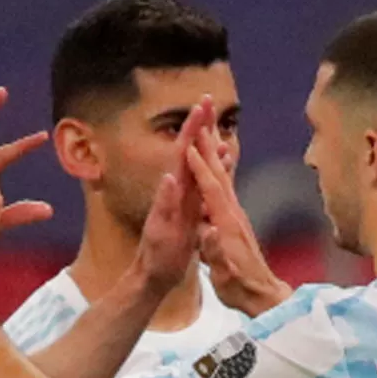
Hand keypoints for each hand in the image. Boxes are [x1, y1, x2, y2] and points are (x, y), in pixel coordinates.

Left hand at [131, 96, 216, 295]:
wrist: (153, 276)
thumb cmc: (157, 257)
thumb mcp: (162, 231)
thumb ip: (165, 204)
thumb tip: (169, 176)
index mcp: (174, 192)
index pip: (184, 152)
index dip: (193, 128)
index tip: (202, 105)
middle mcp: (179, 191)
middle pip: (191, 151)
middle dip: (199, 126)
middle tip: (209, 101)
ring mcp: (185, 201)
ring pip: (199, 167)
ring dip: (209, 147)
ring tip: (220, 130)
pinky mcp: (191, 212)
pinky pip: (205, 186)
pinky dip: (214, 172)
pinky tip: (223, 166)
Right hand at [185, 128, 292, 316]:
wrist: (265, 296)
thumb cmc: (241, 288)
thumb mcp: (225, 275)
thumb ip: (217, 253)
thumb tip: (211, 233)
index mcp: (227, 225)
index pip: (212, 191)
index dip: (201, 169)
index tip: (189, 146)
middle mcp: (234, 214)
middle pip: (220, 172)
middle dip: (208, 144)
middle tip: (202, 119)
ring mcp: (237, 215)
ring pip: (224, 175)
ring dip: (213, 150)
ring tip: (206, 127)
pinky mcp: (236, 220)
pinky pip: (225, 185)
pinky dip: (219, 167)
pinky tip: (217, 158)